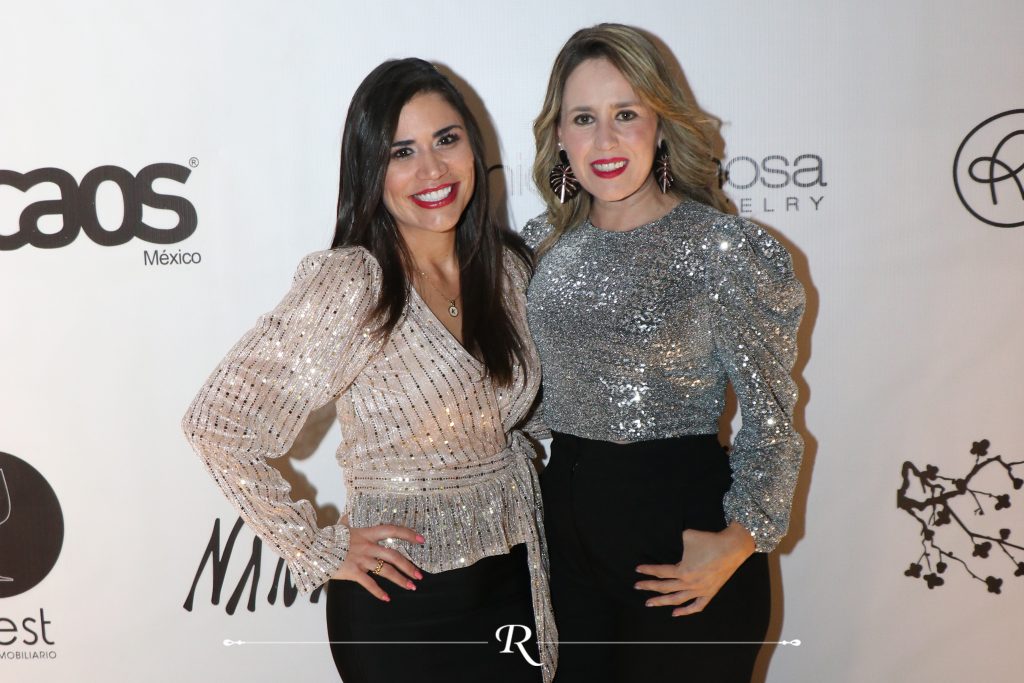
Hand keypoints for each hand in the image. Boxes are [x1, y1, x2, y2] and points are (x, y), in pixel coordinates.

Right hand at [331, 524, 424, 601]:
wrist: (312, 548)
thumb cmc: (327, 538)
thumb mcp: (340, 527)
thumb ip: (346, 522)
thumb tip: (345, 515)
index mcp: (367, 533)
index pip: (392, 530)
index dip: (408, 534)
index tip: (421, 540)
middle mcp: (367, 546)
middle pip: (394, 555)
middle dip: (409, 566)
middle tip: (419, 576)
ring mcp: (361, 559)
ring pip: (386, 570)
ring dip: (400, 579)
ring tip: (411, 587)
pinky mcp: (353, 572)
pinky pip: (369, 583)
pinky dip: (379, 592)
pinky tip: (387, 598)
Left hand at [634, 523, 755, 615]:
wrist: (732, 547)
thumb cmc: (709, 541)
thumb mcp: (687, 536)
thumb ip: (676, 543)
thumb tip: (670, 543)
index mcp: (683, 571)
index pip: (661, 572)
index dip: (648, 570)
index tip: (638, 570)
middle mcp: (689, 583)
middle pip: (665, 587)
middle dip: (649, 587)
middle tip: (637, 587)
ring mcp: (700, 590)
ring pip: (677, 600)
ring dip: (662, 602)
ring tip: (649, 603)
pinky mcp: (710, 593)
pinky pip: (696, 606)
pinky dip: (685, 611)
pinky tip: (675, 613)